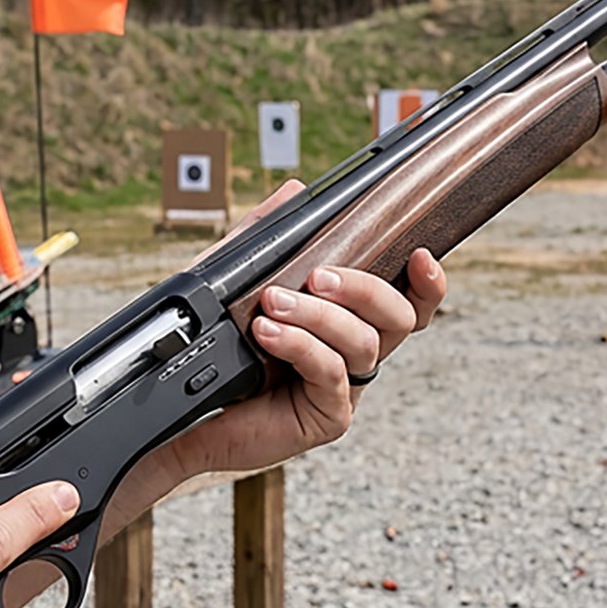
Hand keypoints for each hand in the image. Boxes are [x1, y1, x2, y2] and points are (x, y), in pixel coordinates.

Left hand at [165, 183, 446, 479]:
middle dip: (363, 288)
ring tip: (271, 305)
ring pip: (363, 342)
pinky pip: (332, 373)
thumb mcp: (236, 276)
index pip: (405, 302)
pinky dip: (302, 345)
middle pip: (398, 318)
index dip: (426, 283)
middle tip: (316, 276)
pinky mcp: (327, 417)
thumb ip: (267, 234)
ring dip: (318, 315)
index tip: (420, 255)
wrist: (180, 404)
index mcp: (346, 322)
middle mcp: (353, 355)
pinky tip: (268, 333)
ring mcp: (345, 388)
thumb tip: (296, 191)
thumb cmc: (214, 345)